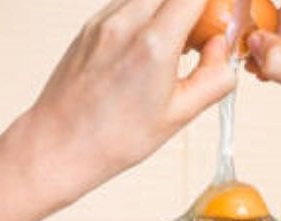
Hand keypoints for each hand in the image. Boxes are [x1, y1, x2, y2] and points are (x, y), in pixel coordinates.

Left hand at [8, 0, 236, 208]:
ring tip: (171, 46)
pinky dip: (146, 16)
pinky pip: (127, 4)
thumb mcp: (179, 116)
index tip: (219, 18)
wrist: (57, 146)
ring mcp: (103, 21)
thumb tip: (223, 51)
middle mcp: (126, 23)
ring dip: (169, 8)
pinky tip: (146, 51)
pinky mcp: (90, 26)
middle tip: (199, 35)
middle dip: (193, 5)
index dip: (213, 2)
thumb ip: (214, 77)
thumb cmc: (110, 139)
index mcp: (154, 44)